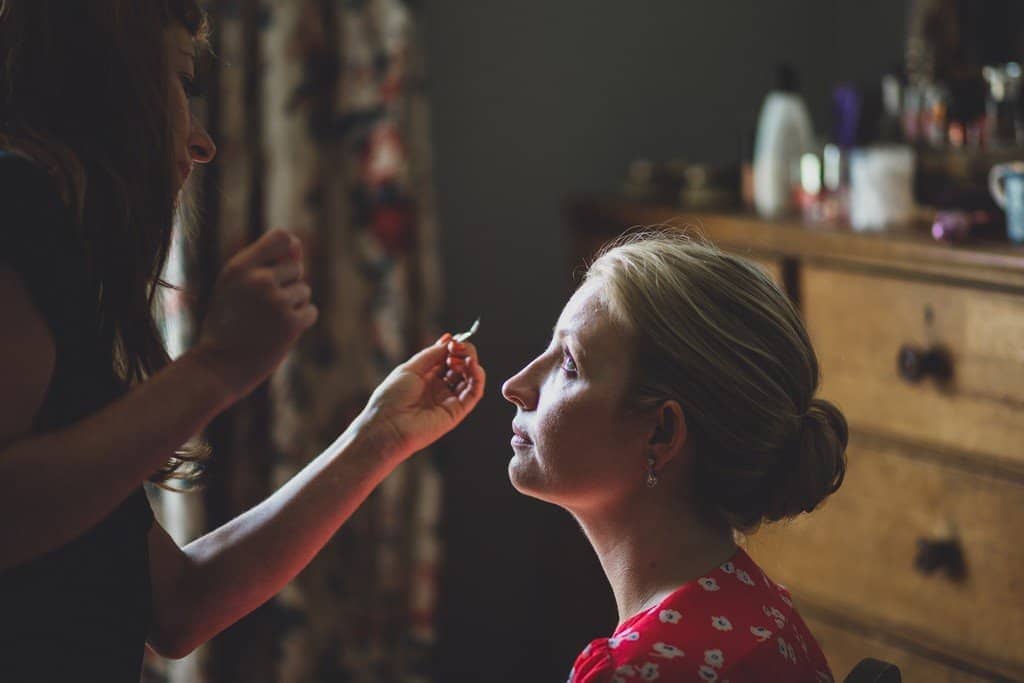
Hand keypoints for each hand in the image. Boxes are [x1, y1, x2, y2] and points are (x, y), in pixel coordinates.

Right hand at [190, 229, 317, 400]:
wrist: (217, 367)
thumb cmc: (226, 324)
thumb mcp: (234, 287)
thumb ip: (263, 264)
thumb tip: (298, 244)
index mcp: (239, 267)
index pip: (281, 237)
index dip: (289, 247)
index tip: (285, 261)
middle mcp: (259, 280)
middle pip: (296, 267)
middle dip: (288, 284)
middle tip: (264, 306)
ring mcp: (276, 302)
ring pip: (304, 291)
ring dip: (293, 305)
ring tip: (267, 321)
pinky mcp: (291, 324)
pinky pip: (311, 311)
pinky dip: (300, 322)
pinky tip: (279, 332)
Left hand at [357, 334, 485, 459]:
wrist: (386, 426)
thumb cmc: (391, 398)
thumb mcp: (410, 368)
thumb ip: (432, 354)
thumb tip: (450, 339)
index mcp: (426, 377)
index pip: (447, 358)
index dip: (453, 348)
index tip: (453, 340)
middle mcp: (439, 388)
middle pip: (461, 367)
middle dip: (463, 353)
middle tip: (458, 347)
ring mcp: (448, 400)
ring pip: (470, 379)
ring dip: (471, 363)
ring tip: (463, 357)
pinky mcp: (457, 412)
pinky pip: (474, 394)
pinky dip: (478, 378)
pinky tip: (472, 366)